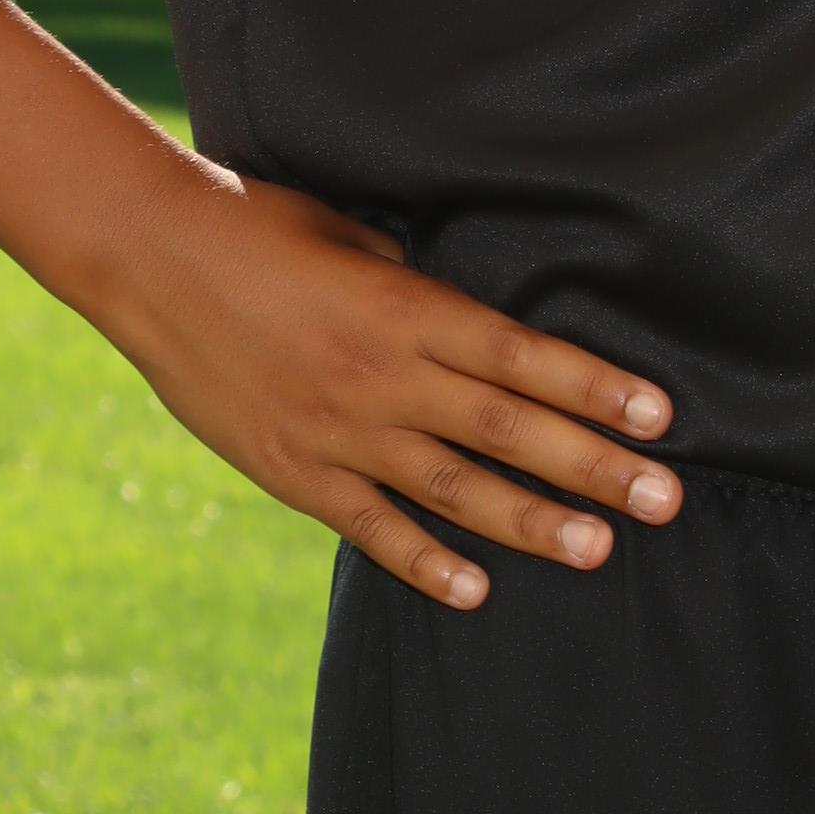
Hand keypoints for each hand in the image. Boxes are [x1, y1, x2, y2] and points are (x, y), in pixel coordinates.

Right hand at [91, 163, 678, 606]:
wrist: (150, 256)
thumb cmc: (259, 223)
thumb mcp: (355, 232)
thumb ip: (417, 279)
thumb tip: (472, 315)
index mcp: (406, 305)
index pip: (523, 357)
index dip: (596, 389)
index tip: (659, 417)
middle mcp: (382, 374)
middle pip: (508, 429)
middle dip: (594, 467)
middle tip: (664, 501)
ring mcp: (337, 429)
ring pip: (452, 488)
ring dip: (529, 522)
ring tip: (596, 550)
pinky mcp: (293, 470)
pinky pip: (370, 526)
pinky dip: (422, 562)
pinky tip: (476, 590)